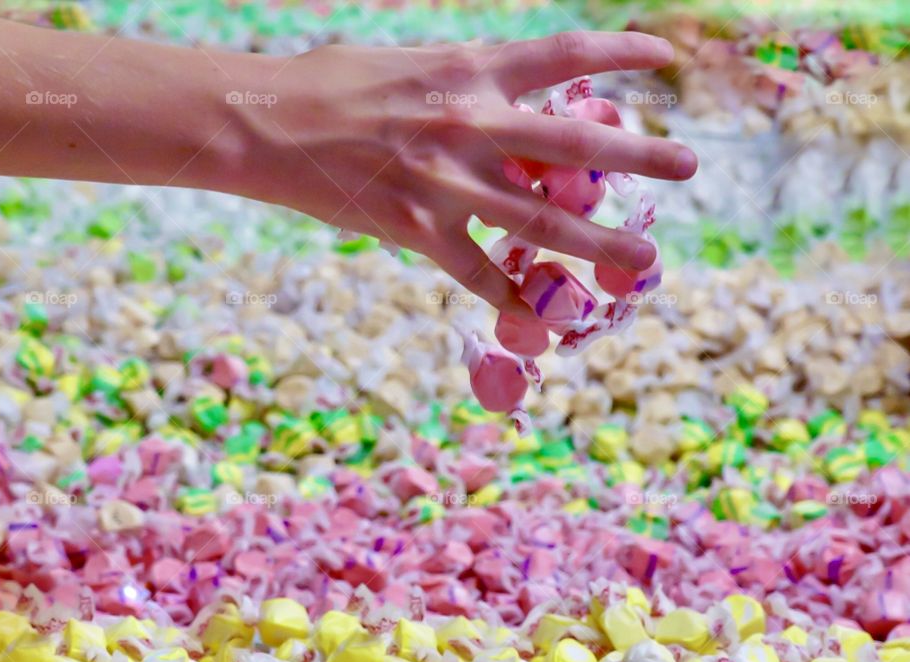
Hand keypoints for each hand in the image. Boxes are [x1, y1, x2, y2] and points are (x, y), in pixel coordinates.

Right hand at [223, 33, 696, 318]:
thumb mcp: (411, 67)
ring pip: (541, 219)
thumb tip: (511, 110)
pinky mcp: (418, 231)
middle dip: (639, 155)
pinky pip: (478, 275)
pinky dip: (511, 298)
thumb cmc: (331, 86)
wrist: (266, 122)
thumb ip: (467, 89)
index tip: (665, 56)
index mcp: (470, 69)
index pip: (563, 54)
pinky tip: (539, 316)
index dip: (620, 52)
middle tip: (689, 166)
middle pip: (575, 141)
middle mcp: (471, 122)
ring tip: (643, 260)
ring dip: (598, 242)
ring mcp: (448, 182)